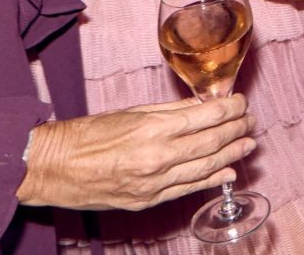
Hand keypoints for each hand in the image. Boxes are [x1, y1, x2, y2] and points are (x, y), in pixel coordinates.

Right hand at [15, 97, 254, 210]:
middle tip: (250, 122)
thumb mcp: (131, 112)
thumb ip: (169, 111)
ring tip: (248, 144)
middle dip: (236, 130)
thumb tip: (200, 107)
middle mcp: (158, 157)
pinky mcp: (147, 201)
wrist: (53, 168)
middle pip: (212, 142)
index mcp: (154, 129)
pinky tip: (228, 172)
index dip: (230, 109)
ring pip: (205, 167)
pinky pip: (187, 190)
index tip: (241, 102)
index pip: (207, 117)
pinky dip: (212, 180)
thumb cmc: (88, 135)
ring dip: (231, 154)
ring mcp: (154, 183)